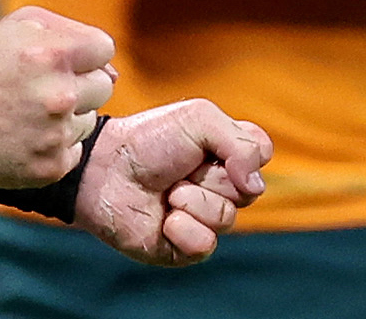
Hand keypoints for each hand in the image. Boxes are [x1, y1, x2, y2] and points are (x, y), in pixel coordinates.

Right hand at [0, 5, 115, 189]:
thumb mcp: (21, 24)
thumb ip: (72, 32)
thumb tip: (112, 71)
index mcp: (53, 53)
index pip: (104, 49)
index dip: (83, 54)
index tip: (59, 60)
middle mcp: (59, 95)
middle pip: (104, 86)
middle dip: (79, 84)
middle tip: (40, 88)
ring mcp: (55, 135)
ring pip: (88, 121)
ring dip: (67, 117)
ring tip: (28, 112)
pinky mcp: (49, 167)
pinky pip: (73, 151)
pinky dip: (55, 146)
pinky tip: (25, 136)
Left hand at [75, 100, 271, 265]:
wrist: (104, 169)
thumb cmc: (148, 139)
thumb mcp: (198, 120)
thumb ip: (240, 143)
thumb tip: (254, 186)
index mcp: (226, 152)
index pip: (262, 153)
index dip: (242, 152)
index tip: (209, 143)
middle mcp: (221, 186)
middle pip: (247, 190)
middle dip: (211, 177)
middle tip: (179, 168)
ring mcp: (204, 217)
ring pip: (227, 218)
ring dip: (192, 201)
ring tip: (168, 192)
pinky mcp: (186, 246)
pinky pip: (206, 244)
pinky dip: (183, 229)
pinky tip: (164, 219)